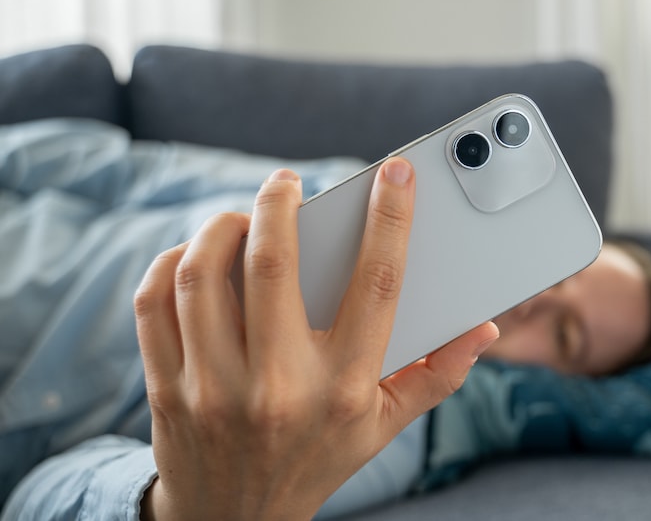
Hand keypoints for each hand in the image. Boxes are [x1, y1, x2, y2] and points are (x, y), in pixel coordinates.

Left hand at [134, 158, 498, 520]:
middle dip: (280, 204)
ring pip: (204, 276)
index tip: (396, 176)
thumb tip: (484, 328)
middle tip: (287, 183)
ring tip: (243, 219)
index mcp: (345, 389)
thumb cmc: (318, 459)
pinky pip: (157, 304)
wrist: (235, 519)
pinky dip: (171, 263)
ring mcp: (215, 389)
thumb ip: (437, 375)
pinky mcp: (167, 390)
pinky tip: (196, 256)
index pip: (377, 286)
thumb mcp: (385, 425)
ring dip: (221, 228)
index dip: (392, 220)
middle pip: (274, 264)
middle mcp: (280, 386)